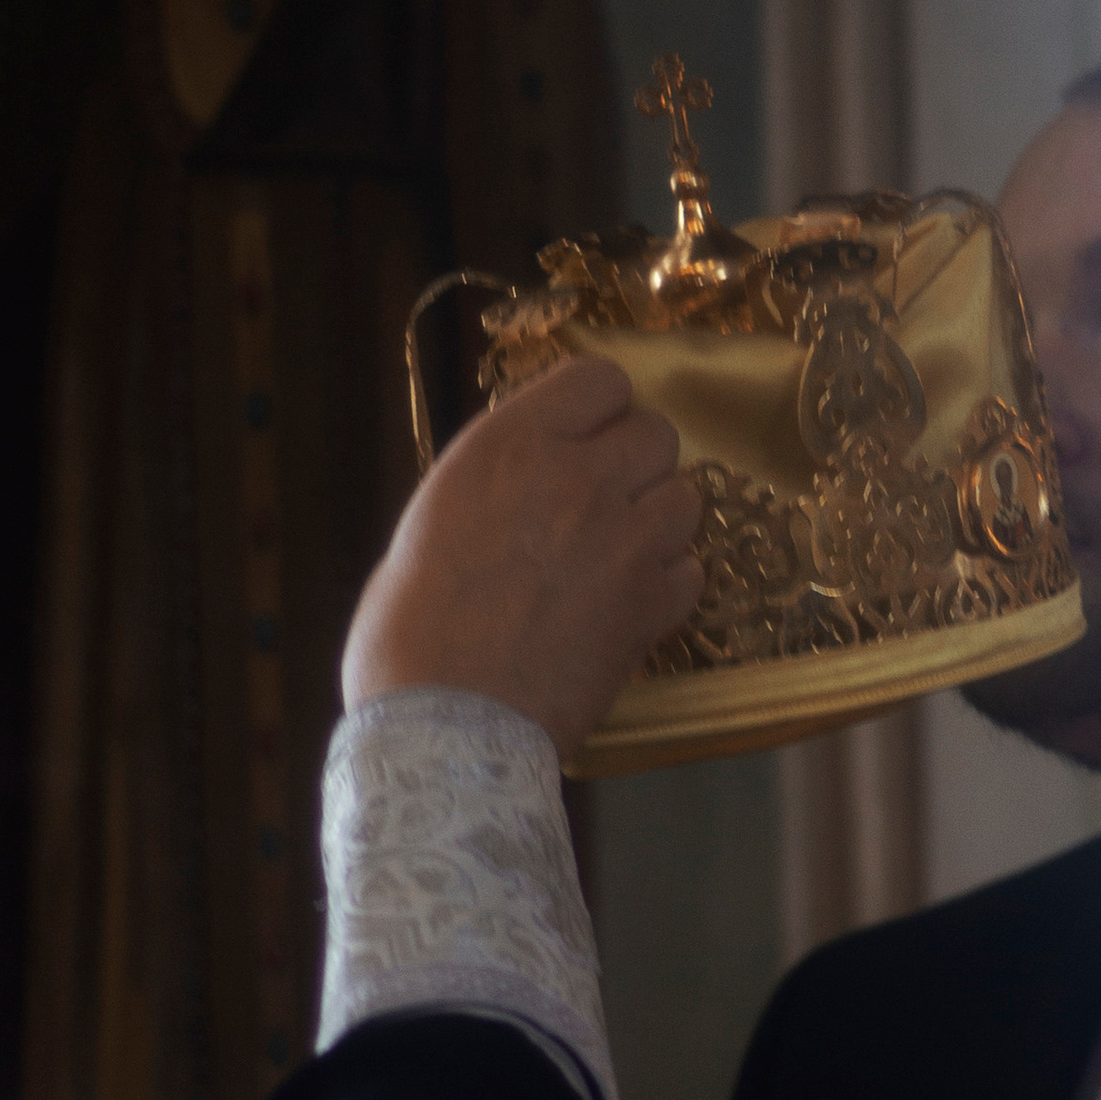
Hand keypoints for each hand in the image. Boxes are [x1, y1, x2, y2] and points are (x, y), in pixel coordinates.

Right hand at [343, 355, 701, 755]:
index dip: (597, 407)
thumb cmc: (409, 626)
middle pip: (657, 434)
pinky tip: (630, 603)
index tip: (583, 436)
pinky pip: (692, 571)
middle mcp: (580, 479)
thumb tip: (532, 475)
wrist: (444, 721)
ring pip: (686, 499)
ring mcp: (626, 542)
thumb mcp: (436, 517)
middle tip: (602, 501)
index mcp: (514, 445)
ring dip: (658, 520)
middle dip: (635, 463)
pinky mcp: (652, 606)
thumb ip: (499, 481)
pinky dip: (669, 584)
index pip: (600, 378)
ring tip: (617, 554)